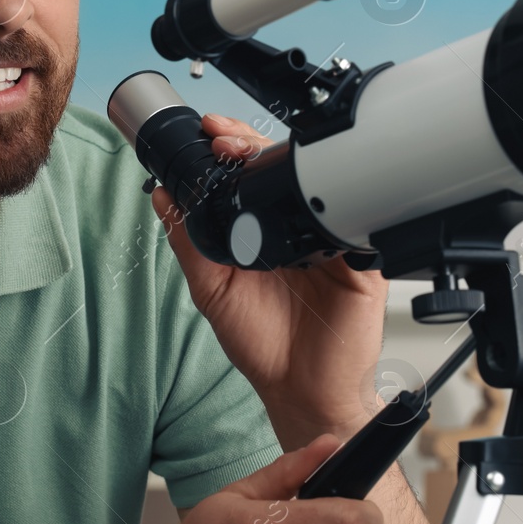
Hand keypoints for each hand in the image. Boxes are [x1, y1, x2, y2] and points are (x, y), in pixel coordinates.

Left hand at [151, 112, 389, 440]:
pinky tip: (306, 198)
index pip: (249, 176)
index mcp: (262, 232)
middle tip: (226, 140)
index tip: (210, 134)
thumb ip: (190, 243)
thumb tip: (162, 196)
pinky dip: (334, 203)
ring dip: (286, 163)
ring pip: (316, 183)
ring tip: (251, 157)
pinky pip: (354, 223)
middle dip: (252, 144)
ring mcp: (329, 241)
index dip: (232, 149)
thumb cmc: (262, 344)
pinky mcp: (361, 260)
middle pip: (283, 169)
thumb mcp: (211, 290)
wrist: (302, 389)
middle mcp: (295, 230)